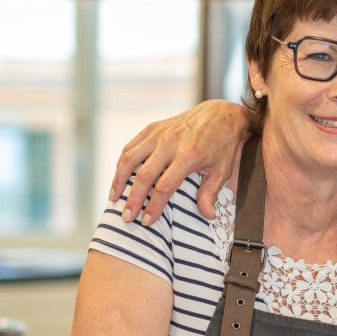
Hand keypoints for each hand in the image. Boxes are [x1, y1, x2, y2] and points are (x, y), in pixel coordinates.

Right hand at [109, 100, 248, 223]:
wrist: (220, 114)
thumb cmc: (222, 145)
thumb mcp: (222, 171)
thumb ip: (211, 193)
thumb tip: (207, 216)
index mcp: (188, 156)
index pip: (165, 186)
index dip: (154, 206)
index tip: (147, 221)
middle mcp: (170, 143)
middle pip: (144, 175)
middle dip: (133, 199)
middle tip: (127, 217)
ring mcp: (158, 133)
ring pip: (130, 158)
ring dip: (119, 180)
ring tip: (114, 199)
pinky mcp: (152, 128)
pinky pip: (131, 146)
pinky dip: (121, 163)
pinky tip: (118, 178)